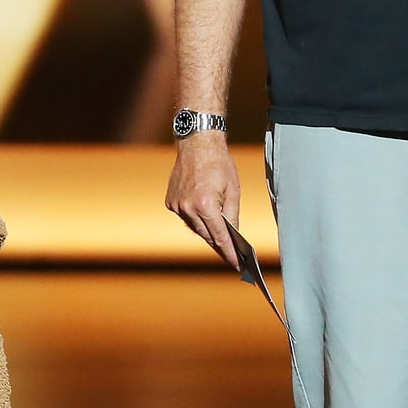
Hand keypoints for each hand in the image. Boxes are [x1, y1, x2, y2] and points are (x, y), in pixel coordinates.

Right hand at [165, 131, 240, 264]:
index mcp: (205, 204)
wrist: (196, 143)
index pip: (219, 237)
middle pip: (206, 236)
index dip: (230, 253)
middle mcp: (187, 208)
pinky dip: (196, 220)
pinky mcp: (170, 202)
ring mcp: (176, 205)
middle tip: (233, 255)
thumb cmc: (218, 164)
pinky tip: (206, 219)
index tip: (237, 265)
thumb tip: (234, 237)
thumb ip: (233, 216)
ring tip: (221, 239)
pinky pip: (186, 218)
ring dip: (207, 232)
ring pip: (195, 228)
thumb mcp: (233, 190)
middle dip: (220, 245)